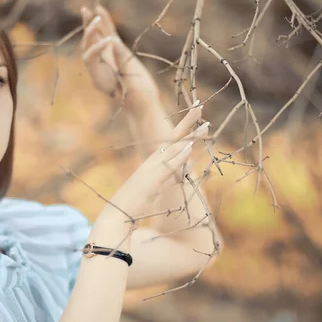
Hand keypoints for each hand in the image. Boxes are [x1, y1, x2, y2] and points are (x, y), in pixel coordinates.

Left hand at [80, 5, 159, 114]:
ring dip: (91, 23)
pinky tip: (100, 9)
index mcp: (99, 78)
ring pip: (96, 39)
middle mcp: (100, 67)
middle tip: (88, 14)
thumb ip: (122, 63)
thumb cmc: (139, 98)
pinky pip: (108, 36)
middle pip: (88, 46)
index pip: (90, 58)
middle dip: (88, 31)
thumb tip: (114, 43)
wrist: (142, 106)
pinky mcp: (117, 54)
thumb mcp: (132, 83)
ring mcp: (108, 60)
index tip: (110, 41)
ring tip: (85, 8)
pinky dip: (105, 23)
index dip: (96, 47)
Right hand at [103, 103, 207, 220]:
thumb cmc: (134, 204)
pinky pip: (168, 167)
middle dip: (187, 122)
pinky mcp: (152, 182)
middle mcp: (152, 163)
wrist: (116, 216)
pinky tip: (189, 147)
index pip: (172, 141)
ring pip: (174, 150)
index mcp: (153, 163)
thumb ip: (168, 181)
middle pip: (173, 139)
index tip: (196, 114)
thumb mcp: (154, 189)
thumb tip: (181, 177)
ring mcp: (151, 171)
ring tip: (204, 125)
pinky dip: (179, 157)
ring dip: (189, 137)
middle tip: (200, 106)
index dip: (184, 128)